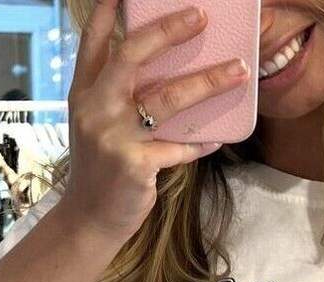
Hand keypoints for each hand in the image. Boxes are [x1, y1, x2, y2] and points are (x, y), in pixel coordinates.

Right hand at [58, 0, 250, 239]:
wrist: (89, 219)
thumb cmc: (101, 171)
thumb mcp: (95, 126)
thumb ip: (114, 96)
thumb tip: (158, 71)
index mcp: (84, 94)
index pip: (95, 42)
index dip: (110, 13)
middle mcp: (96, 108)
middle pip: (133, 56)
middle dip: (169, 31)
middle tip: (201, 17)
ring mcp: (114, 137)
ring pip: (166, 98)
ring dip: (208, 82)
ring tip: (239, 70)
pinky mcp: (135, 165)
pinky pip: (178, 147)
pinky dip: (201, 142)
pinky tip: (219, 138)